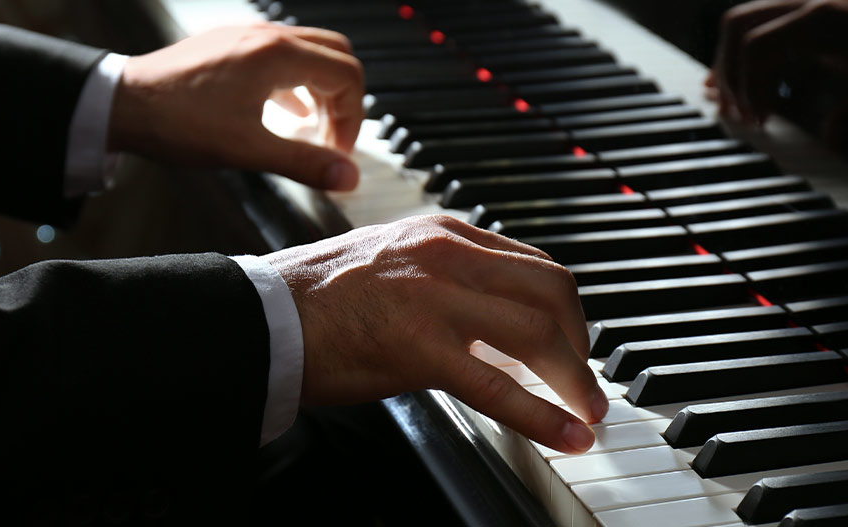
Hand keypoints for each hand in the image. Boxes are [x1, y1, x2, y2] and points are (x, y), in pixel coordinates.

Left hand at [109, 24, 363, 189]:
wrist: (120, 104)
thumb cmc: (177, 123)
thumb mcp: (248, 150)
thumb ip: (304, 163)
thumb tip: (347, 177)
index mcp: (278, 55)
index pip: (348, 76)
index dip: (352, 119)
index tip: (337, 153)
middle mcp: (266, 36)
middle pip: (337, 56)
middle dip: (344, 100)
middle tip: (332, 139)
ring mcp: (247, 36)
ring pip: (311, 53)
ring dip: (321, 91)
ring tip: (311, 131)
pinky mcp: (230, 44)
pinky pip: (282, 55)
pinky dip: (296, 82)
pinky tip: (284, 113)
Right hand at [266, 215, 608, 453]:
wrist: (261, 315)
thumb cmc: (315, 297)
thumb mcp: (392, 261)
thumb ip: (444, 276)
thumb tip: (489, 316)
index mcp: (443, 232)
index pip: (532, 263)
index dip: (565, 308)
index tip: (573, 341)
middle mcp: (448, 254)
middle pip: (551, 290)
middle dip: (581, 341)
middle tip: (584, 379)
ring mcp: (435, 297)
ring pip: (537, 333)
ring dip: (574, 379)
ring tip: (586, 413)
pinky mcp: (418, 345)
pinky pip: (498, 385)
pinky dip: (542, 415)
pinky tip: (565, 436)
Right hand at [708, 0, 847, 141]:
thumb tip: (832, 141)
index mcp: (825, 19)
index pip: (757, 44)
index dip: (747, 86)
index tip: (758, 121)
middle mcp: (808, 4)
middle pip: (738, 26)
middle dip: (729, 72)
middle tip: (736, 115)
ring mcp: (803, 7)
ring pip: (741, 24)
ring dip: (730, 63)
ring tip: (730, 105)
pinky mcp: (803, 18)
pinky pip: (757, 28)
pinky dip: (741, 56)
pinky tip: (728, 83)